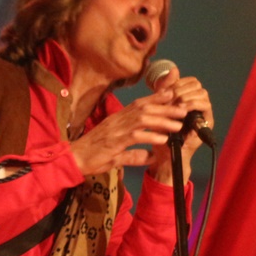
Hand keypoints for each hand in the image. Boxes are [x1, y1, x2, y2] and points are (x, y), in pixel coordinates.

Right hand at [69, 87, 194, 176]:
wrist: (72, 160)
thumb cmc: (91, 155)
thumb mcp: (115, 153)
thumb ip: (133, 154)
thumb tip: (151, 157)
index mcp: (116, 120)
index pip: (138, 104)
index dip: (155, 99)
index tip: (172, 95)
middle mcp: (116, 122)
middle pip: (144, 109)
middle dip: (165, 108)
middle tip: (183, 109)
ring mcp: (114, 131)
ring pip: (142, 120)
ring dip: (161, 121)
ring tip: (178, 124)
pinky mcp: (113, 143)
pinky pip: (134, 137)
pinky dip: (150, 137)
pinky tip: (162, 139)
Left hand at [145, 63, 212, 183]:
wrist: (163, 154)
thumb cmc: (158, 132)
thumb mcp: (157, 108)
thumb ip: (164, 90)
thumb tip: (173, 69)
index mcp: (186, 99)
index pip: (189, 81)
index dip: (178, 82)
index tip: (166, 89)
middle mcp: (197, 105)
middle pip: (197, 84)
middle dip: (182, 88)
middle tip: (170, 96)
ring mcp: (203, 113)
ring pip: (203, 93)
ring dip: (187, 95)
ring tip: (176, 103)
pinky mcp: (207, 122)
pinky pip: (205, 105)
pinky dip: (193, 104)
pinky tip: (182, 108)